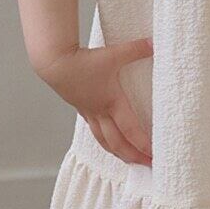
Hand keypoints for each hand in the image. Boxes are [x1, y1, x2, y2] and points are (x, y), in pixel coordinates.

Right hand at [46, 36, 153, 166]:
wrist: (54, 62)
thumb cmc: (83, 60)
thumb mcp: (113, 53)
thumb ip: (135, 49)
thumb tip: (155, 43)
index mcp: (111, 102)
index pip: (130, 130)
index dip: (143, 145)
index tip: (155, 154)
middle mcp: (101, 112)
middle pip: (118, 143)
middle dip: (134, 156)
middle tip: (149, 165)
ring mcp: (90, 113)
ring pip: (105, 141)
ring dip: (119, 153)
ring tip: (131, 161)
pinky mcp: (82, 109)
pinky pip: (96, 131)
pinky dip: (106, 141)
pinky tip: (110, 142)